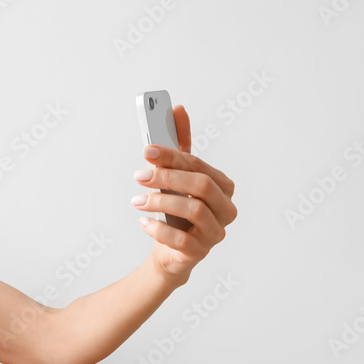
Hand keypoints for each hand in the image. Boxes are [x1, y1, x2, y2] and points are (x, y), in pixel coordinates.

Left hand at [132, 105, 236, 284]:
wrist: (170, 253)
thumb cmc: (176, 212)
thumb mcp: (176, 178)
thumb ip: (179, 147)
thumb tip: (178, 110)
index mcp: (222, 186)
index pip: (199, 166)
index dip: (172, 156)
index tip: (147, 150)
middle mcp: (226, 209)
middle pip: (201, 186)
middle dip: (167, 177)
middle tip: (139, 176)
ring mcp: (215, 233)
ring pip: (194, 211)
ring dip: (161, 202)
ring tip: (138, 201)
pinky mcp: (200, 253)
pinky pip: (181, 240)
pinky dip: (159, 229)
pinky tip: (143, 222)